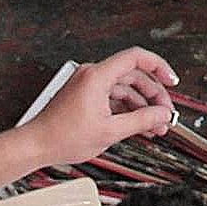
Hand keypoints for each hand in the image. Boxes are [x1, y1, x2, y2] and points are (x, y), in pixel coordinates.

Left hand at [22, 47, 177, 165]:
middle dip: (152, 95)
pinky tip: (137, 125)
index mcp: (98, 75)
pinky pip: (113, 97)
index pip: (137, 58)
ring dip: (141, 106)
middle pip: (134, 76)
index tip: (171, 81)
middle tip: (164, 113)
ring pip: (124, 89)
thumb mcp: (109, 131)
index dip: (159, 67)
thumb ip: (141, 121)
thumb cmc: (62, 138)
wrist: (35, 147)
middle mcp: (93, 74)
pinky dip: (126, 109)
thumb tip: (162, 115)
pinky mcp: (85, 95)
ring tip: (154, 126)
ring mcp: (88, 84)